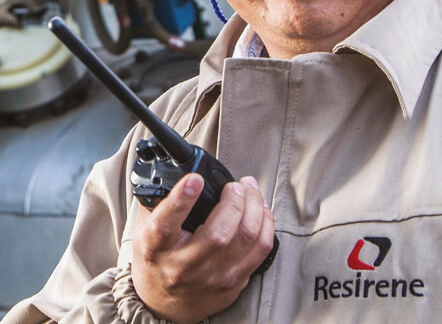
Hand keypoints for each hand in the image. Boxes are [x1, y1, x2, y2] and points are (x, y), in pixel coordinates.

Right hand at [131, 173, 274, 323]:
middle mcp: (184, 267)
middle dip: (235, 200)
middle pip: (220, 233)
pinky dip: (265, 223)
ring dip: (255, 206)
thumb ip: (158, 199)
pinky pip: (261, 249)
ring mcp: (212, 278)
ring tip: (250, 191)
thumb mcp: (144, 229)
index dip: (182, 199)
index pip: (166, 224)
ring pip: (247, 238)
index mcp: (156, 248)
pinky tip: (260, 211)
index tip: (195, 179)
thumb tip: (175, 169)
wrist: (162, 305)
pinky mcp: (233, 284)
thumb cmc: (157, 258)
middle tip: (235, 185)